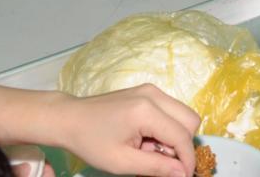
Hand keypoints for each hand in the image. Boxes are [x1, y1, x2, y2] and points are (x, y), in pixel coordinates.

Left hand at [50, 84, 199, 176]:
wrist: (69, 119)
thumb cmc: (90, 142)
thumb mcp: (121, 162)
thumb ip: (156, 167)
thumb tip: (183, 174)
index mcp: (146, 111)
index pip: (182, 136)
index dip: (187, 160)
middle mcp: (153, 95)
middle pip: (190, 120)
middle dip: (182, 145)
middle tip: (162, 162)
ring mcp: (151, 90)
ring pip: (183, 114)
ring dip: (175, 136)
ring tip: (151, 151)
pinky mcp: (148, 92)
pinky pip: (171, 110)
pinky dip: (167, 128)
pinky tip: (147, 139)